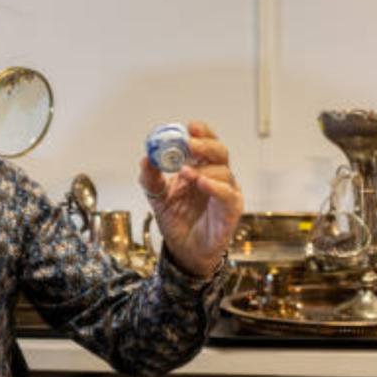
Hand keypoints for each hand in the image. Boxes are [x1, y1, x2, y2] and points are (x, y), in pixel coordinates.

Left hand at [138, 121, 243, 277]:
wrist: (184, 250)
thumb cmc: (178, 220)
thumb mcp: (157, 196)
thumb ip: (150, 178)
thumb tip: (145, 159)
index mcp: (200, 167)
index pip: (205, 143)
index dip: (201, 132)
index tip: (189, 126)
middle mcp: (216, 177)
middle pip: (219, 151)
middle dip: (204, 144)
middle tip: (189, 143)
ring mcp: (225, 192)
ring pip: (224, 171)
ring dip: (204, 168)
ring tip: (185, 172)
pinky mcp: (231, 210)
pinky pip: (227, 194)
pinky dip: (215, 186)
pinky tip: (201, 183)